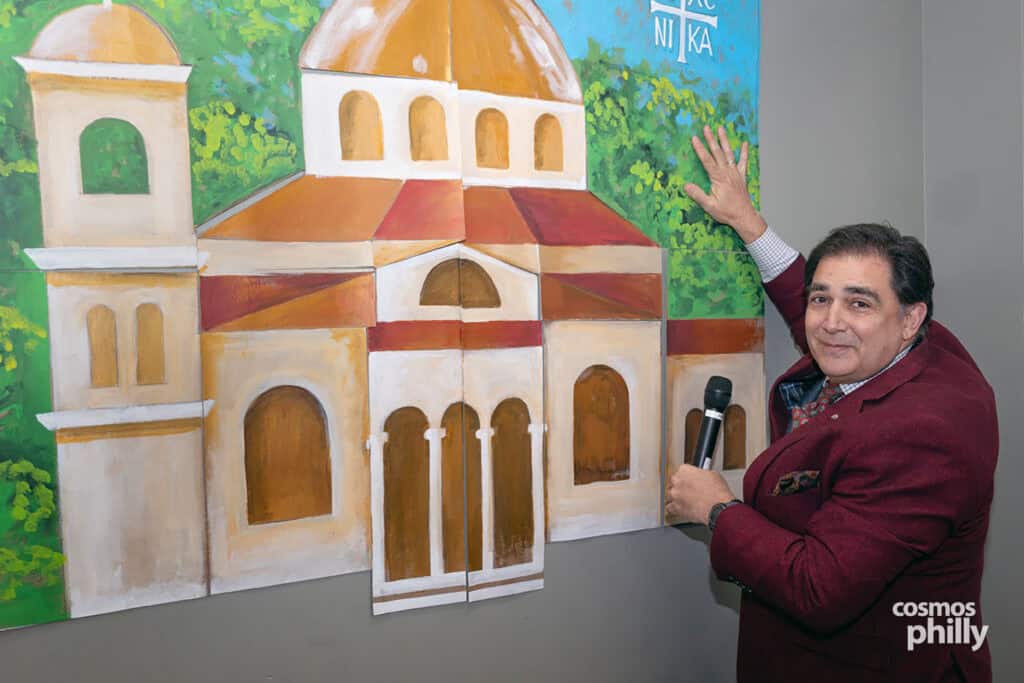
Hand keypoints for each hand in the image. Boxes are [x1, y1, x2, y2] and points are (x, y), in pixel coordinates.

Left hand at [665, 463, 735, 524]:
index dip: (686, 477)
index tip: (689, 480)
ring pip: (670, 495)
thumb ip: (702, 474)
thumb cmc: (717, 492)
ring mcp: (674, 494)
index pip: (681, 471)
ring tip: (685, 500)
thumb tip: (702, 476)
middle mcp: (677, 481)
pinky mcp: (675, 507)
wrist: (718, 508)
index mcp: (684, 470)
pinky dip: (674, 509)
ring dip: (676, 497)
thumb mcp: (712, 475)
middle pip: (673, 483)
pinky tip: (680, 508)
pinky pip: (669, 508)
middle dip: (679, 487)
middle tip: (688, 491)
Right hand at [684, 125, 766, 243]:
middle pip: (717, 153)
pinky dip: (744, 152)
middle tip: (706, 128)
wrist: (744, 216)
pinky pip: (743, 162)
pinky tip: (744, 143)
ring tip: (720, 129)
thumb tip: (686, 185)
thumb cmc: (726, 212)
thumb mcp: (709, 206)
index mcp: (718, 178)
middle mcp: (727, 173)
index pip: (707, 160)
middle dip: (710, 139)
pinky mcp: (741, 176)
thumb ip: (698, 195)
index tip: (694, 138)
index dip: (700, 149)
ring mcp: (735, 173)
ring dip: (724, 141)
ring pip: (729, 154)